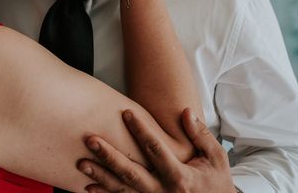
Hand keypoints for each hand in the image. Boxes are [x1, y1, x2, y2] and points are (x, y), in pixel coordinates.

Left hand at [78, 109, 234, 192]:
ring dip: (100, 176)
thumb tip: (186, 112)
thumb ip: (200, 135)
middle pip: (131, 172)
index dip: (141, 129)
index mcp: (180, 177)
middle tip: (90, 139)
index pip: (155, 149)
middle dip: (109, 155)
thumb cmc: (216, 183)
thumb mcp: (216, 159)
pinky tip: (88, 186)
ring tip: (81, 162)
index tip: (126, 112)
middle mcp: (163, 192)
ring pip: (122, 189)